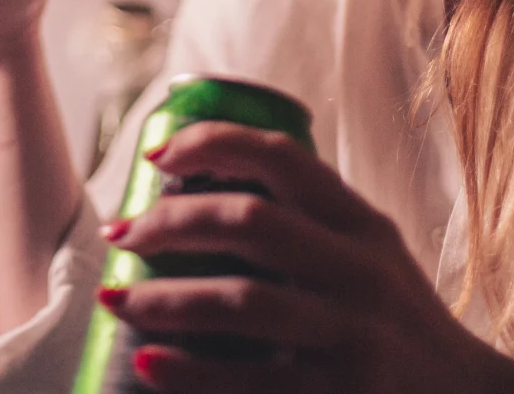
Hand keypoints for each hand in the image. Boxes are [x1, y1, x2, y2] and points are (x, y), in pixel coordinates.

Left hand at [100, 121, 513, 393]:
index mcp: (364, 225)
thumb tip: (200, 192)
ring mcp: (354, 336)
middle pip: (251, 224)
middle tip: (120, 233)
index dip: (213, 143)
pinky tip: (148, 363)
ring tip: (115, 299)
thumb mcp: (373, 257)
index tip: (156, 153)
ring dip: (166, 299)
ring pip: (243, 302)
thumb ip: (312, 224)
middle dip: (171, 223)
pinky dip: (193, 372)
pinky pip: (253, 381)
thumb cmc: (397, 324)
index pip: (283, 159)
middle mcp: (362, 272)